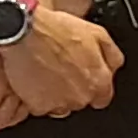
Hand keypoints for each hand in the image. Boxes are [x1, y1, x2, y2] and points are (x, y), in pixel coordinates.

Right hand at [0, 0, 119, 119]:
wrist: (23, 32)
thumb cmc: (56, 30)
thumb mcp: (97, 33)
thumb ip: (111, 56)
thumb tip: (113, 68)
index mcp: (99, 81)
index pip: (103, 97)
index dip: (93, 86)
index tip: (84, 78)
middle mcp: (81, 96)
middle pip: (81, 101)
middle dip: (74, 89)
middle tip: (61, 70)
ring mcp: (59, 104)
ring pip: (61, 106)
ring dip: (55, 95)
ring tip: (46, 73)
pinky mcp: (38, 106)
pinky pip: (40, 107)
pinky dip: (37, 97)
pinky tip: (34, 79)